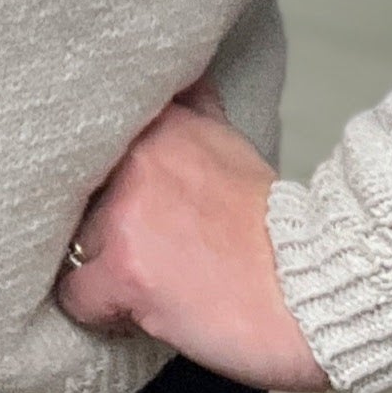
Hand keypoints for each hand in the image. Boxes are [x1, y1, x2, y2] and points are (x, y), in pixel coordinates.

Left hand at [56, 76, 328, 391]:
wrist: (316, 291)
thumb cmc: (279, 233)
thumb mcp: (232, 146)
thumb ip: (194, 116)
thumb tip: (182, 79)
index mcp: (166, 124)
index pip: (94, 136)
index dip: (105, 177)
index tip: (123, 198)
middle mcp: (140, 157)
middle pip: (78, 194)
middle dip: (103, 222)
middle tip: (144, 250)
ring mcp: (127, 213)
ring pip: (75, 244)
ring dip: (103, 267)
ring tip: (150, 284)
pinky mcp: (126, 270)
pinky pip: (76, 295)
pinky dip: (101, 313)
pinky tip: (138, 313)